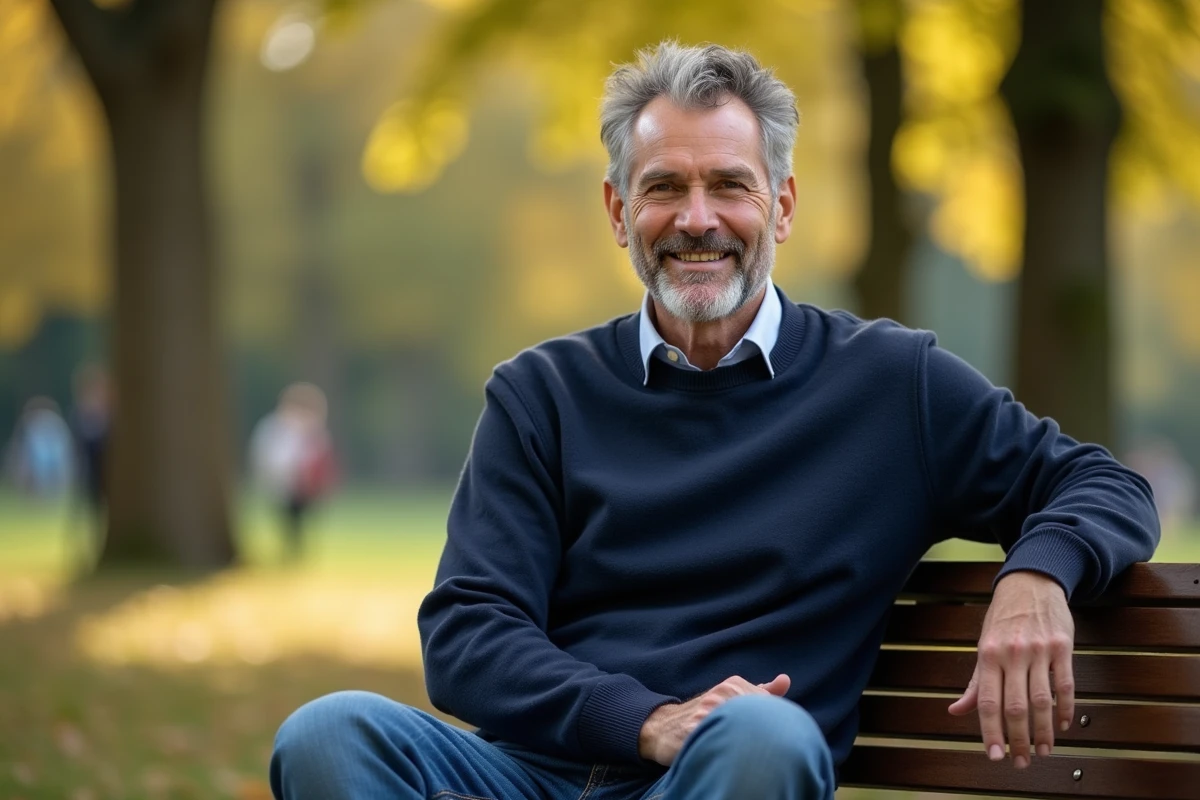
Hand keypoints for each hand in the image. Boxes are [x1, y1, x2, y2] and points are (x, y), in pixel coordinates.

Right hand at [637, 674, 790, 765]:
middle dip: (760, 732)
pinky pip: (718, 742)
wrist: (661, 727)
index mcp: (733, 685)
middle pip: (757, 717)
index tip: (762, 732)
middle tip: (754, 744)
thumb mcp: (730, 696)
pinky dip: (727, 750)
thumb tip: (786, 680)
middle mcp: (720, 695)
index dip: (769, 722)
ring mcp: (706, 712)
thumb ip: (760, 691)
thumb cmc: (701, 714)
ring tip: (741, 750)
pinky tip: (728, 754)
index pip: (768, 705)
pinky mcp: (693, 731)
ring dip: (745, 743)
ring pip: (741, 729)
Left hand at [948, 571, 1074, 767]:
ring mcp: (1039, 651)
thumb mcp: (983, 644)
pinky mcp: (1062, 647)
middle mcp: (1012, 654)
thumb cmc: (1002, 618)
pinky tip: (1063, 726)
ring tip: (1042, 751)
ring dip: (1043, 731)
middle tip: (1020, 762)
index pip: (986, 701)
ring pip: (1042, 701)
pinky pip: (1066, 685)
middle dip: (1018, 739)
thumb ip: (974, 681)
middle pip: (1016, 707)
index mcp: (988, 655)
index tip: (994, 755)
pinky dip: (1066, 709)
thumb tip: (956, 711)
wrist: (1031, 582)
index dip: (990, 731)